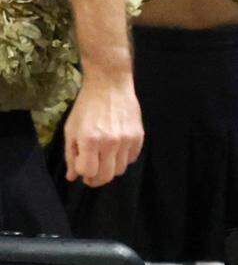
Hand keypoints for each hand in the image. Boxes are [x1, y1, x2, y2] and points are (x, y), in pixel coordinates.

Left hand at [64, 72, 143, 186]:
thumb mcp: (71, 129)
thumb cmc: (86, 106)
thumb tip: (72, 177)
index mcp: (90, 140)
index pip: (88, 172)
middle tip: (92, 174)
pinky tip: (116, 149)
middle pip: (106, 176)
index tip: (81, 168)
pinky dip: (123, 158)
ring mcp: (127, 139)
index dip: (82, 173)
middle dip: (97, 179)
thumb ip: (71, 155)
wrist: (110, 85)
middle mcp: (110, 142)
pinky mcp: (139, 136)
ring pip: (120, 169)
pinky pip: (132, 158)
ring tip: (104, 158)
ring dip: (110, 168)